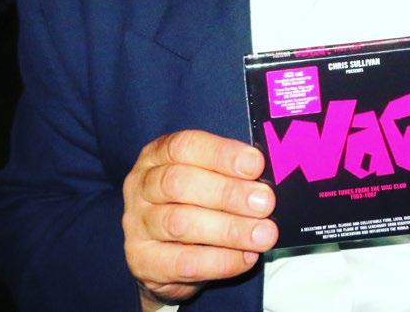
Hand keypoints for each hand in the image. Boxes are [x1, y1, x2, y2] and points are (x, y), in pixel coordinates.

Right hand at [122, 130, 277, 305]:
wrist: (164, 251)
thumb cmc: (195, 198)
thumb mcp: (208, 174)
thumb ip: (231, 169)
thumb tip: (271, 171)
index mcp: (158, 154)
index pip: (185, 145)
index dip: (222, 154)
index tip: (256, 164)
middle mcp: (142, 185)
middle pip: (180, 183)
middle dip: (228, 193)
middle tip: (265, 202)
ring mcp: (138, 224)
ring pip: (181, 223)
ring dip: (229, 229)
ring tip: (264, 234)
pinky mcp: (143, 261)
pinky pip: (183, 262)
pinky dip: (220, 261)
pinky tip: (246, 257)